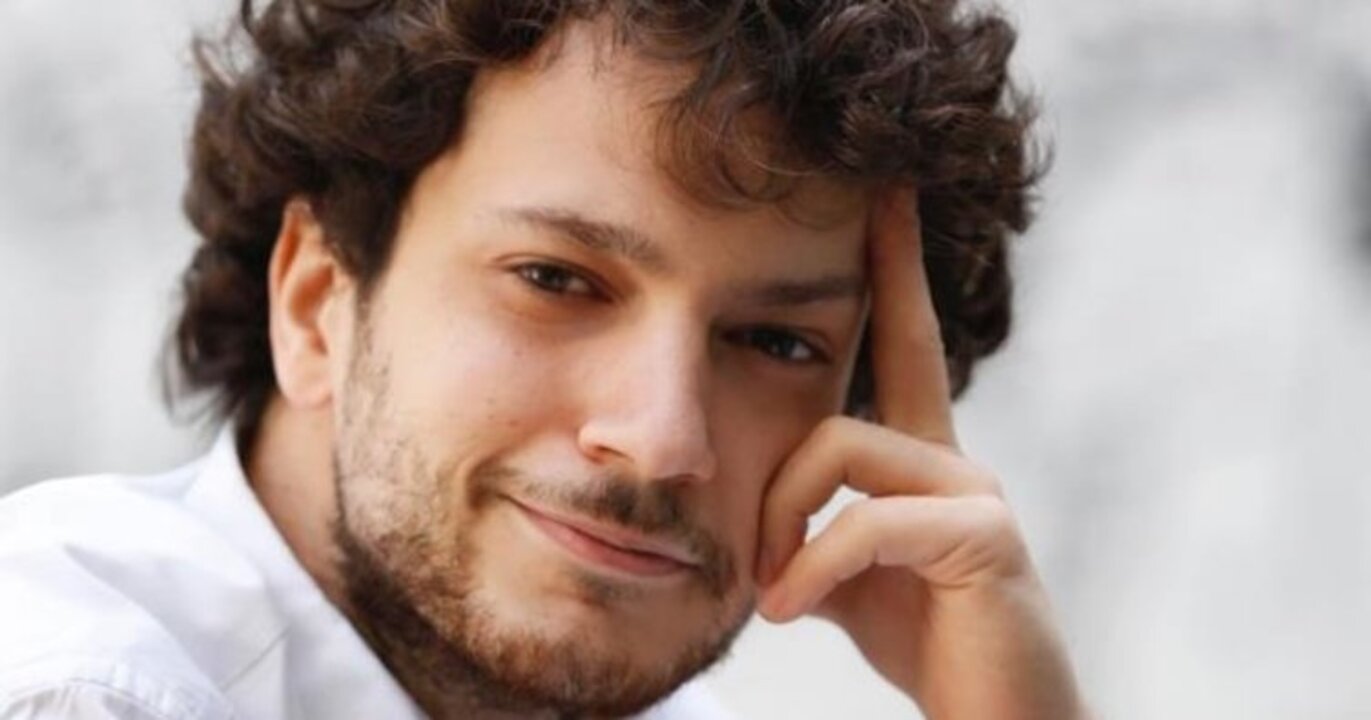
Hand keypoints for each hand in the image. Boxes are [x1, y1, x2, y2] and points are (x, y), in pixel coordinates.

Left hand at [755, 191, 1086, 718]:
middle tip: (807, 395)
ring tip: (770, 592)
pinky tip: (791, 611)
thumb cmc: (927, 648)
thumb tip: (758, 535)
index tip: (887, 189)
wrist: (999, 719)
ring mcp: (975, 492)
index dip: (896, 267)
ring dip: (780, 521)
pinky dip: (811, 567)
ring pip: (837, 446)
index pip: (904, 344)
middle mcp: (955, 460)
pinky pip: (863, 522)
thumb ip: (810, 537)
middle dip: (866, 301)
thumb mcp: (846, 582)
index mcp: (919, 462)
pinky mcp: (984, 537)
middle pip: (876, 364)